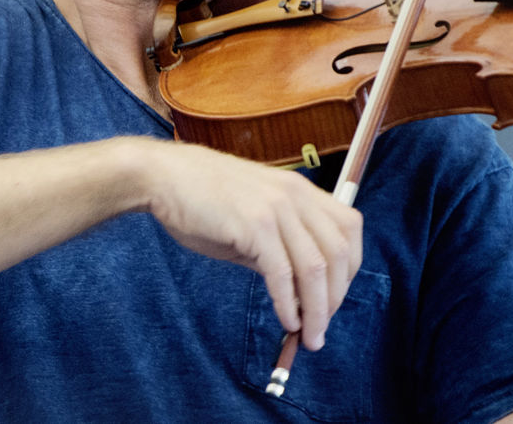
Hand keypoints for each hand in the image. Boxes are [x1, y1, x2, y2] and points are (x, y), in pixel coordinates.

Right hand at [135, 139, 362, 351]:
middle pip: (338, 253)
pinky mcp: (254, 225)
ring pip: (315, 267)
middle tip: (323, 327)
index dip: (349, 269)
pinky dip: (289, 303)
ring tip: (310, 335)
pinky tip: (287, 320)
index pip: (348, 229)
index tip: (333, 297)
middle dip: (335, 297)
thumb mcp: (252, 219)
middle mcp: (295, 195)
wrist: (163, 177)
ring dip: (317, 309)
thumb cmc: (202, 199)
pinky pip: (282, 273)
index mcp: (300, 190)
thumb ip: (278, 248)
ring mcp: (276, 208)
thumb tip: (296, 290)